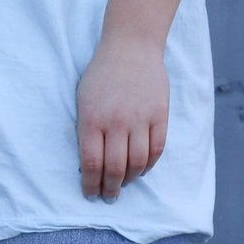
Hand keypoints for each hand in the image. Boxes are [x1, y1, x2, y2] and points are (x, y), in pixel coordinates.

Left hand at [76, 31, 168, 202]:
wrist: (131, 47)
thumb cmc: (101, 74)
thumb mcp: (83, 99)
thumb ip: (87, 129)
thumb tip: (89, 163)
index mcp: (92, 119)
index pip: (91, 163)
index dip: (90, 184)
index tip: (90, 194)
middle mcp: (116, 122)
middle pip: (115, 168)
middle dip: (110, 188)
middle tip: (108, 196)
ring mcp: (140, 119)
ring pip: (137, 163)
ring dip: (130, 179)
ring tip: (123, 184)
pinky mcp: (160, 116)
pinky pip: (156, 149)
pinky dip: (149, 165)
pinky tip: (141, 170)